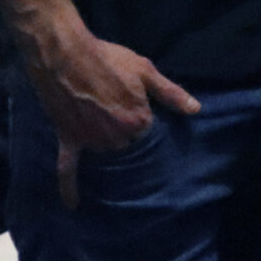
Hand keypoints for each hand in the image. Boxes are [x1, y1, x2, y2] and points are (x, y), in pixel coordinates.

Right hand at [24, 22, 199, 206]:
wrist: (65, 54)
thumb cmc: (108, 59)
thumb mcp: (145, 71)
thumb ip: (171, 93)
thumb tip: (196, 110)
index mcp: (138, 121)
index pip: (149, 135)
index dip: (146, 122)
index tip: (140, 111)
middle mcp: (115, 137)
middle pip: (126, 147)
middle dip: (125, 136)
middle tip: (116, 115)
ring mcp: (90, 140)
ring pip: (104, 153)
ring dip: (105, 147)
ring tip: (101, 129)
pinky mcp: (68, 138)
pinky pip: (68, 168)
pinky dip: (69, 187)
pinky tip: (73, 205)